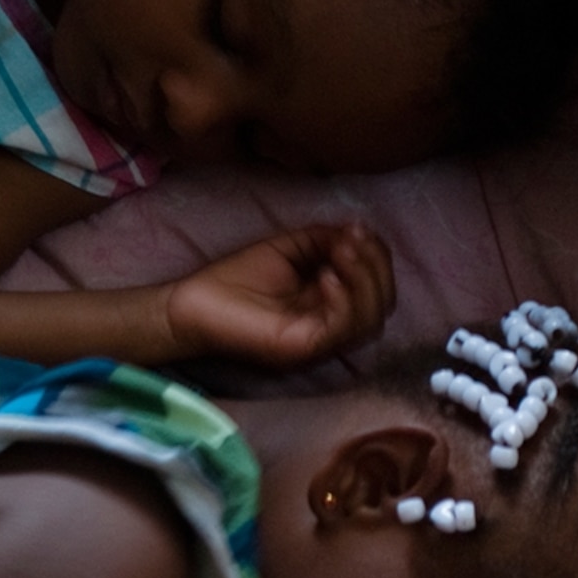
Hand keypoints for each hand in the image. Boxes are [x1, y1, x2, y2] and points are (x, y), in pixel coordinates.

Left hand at [162, 224, 394, 368]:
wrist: (194, 303)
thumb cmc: (236, 279)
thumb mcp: (289, 248)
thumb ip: (323, 239)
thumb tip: (357, 229)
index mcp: (332, 305)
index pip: (379, 287)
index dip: (377, 256)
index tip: (357, 229)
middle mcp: (333, 327)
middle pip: (384, 305)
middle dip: (376, 267)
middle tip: (353, 240)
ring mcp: (320, 341)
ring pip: (370, 320)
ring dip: (365, 280)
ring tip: (341, 252)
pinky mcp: (303, 348)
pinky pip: (340, 330)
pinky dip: (343, 300)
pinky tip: (326, 276)